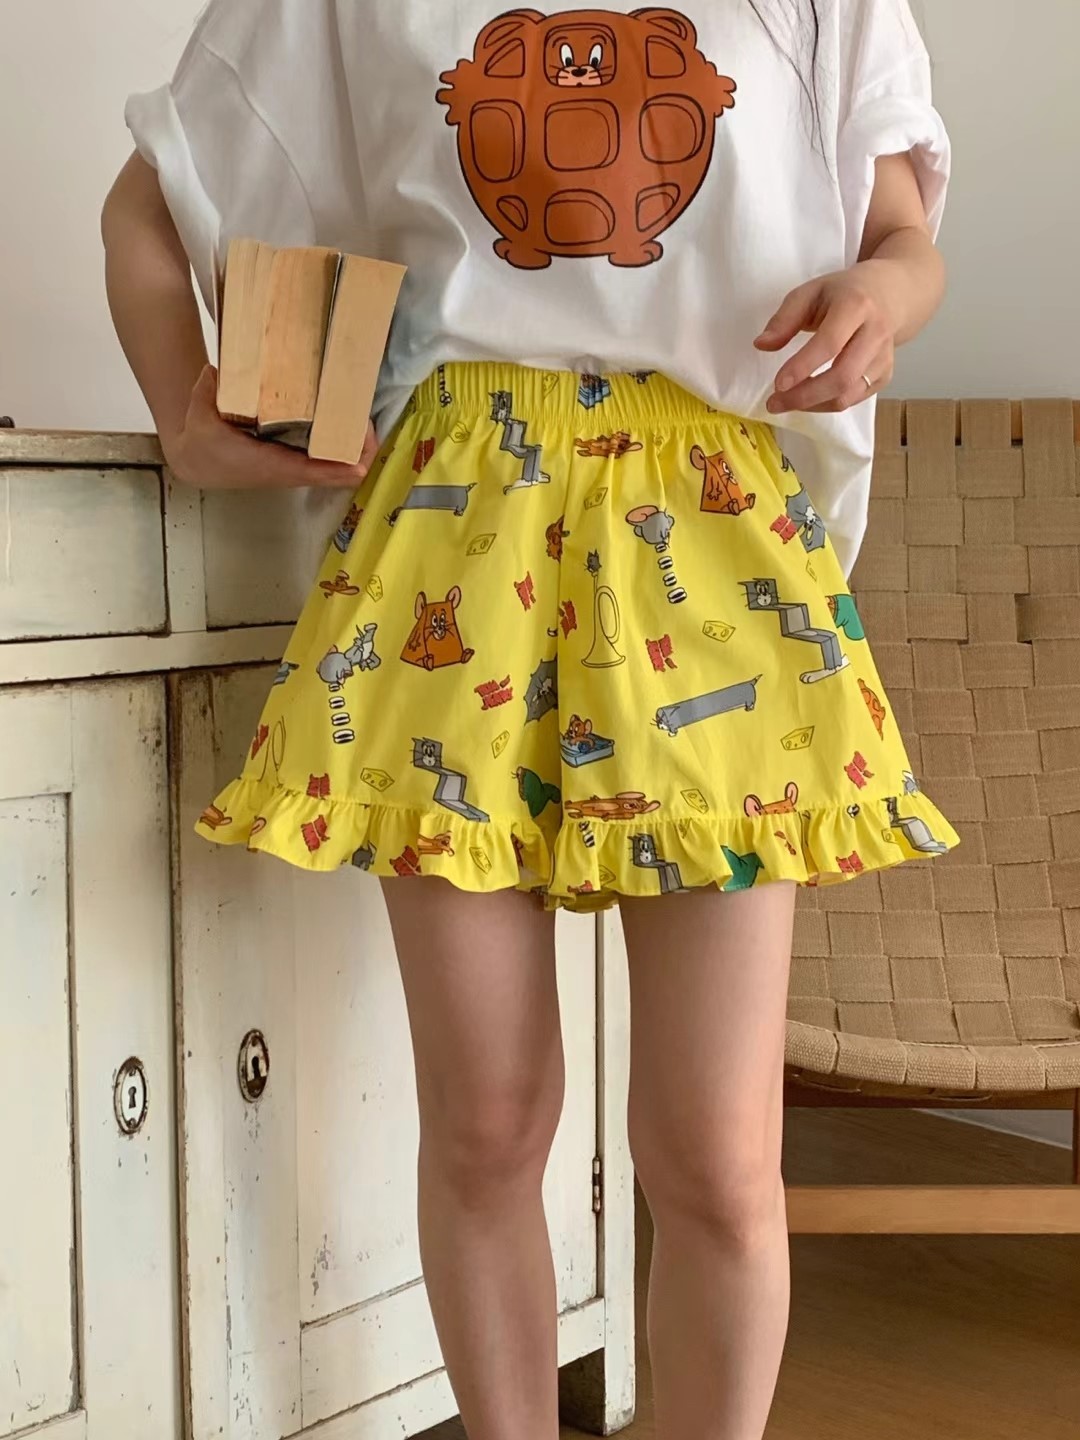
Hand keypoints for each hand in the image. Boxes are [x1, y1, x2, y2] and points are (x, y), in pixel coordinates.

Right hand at [166, 364, 378, 488]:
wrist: (198, 463)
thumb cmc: (202, 441)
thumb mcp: (200, 416)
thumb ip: (206, 392)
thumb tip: (215, 372)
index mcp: (263, 464)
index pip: (303, 470)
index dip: (332, 469)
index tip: (358, 466)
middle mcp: (283, 471)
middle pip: (327, 472)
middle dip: (352, 456)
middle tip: (371, 433)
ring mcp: (290, 470)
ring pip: (330, 470)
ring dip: (352, 454)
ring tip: (369, 431)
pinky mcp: (293, 464)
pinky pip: (324, 462)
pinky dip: (343, 452)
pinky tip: (357, 434)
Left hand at [754, 261, 901, 414]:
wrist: (892, 293)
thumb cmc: (844, 293)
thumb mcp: (811, 292)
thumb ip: (784, 318)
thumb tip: (761, 345)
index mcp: (856, 306)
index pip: (830, 343)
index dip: (802, 367)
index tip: (777, 384)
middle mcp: (875, 333)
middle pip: (842, 377)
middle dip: (805, 396)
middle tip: (775, 403)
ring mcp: (884, 357)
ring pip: (848, 395)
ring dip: (813, 405)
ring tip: (786, 403)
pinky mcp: (885, 375)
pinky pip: (854, 399)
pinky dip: (827, 404)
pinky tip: (809, 399)